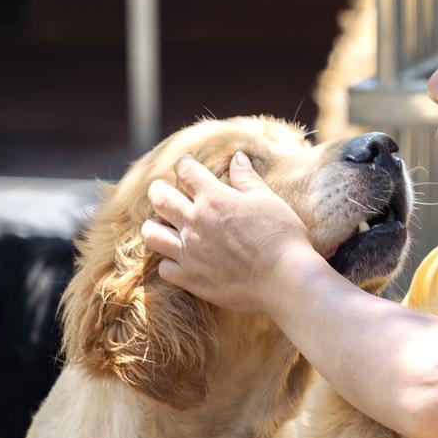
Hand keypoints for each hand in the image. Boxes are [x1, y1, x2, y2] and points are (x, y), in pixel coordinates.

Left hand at [141, 151, 313, 314]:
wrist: (285, 279)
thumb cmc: (282, 238)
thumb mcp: (268, 201)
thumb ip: (247, 179)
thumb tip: (237, 158)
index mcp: (214, 199)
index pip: (185, 171)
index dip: (185, 165)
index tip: (188, 167)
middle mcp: (195, 223)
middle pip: (159, 198)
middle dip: (159, 191)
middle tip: (166, 193)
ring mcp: (190, 253)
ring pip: (152, 234)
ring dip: (155, 226)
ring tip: (165, 226)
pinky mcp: (192, 279)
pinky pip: (165, 268)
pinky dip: (169, 262)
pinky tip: (181, 260)